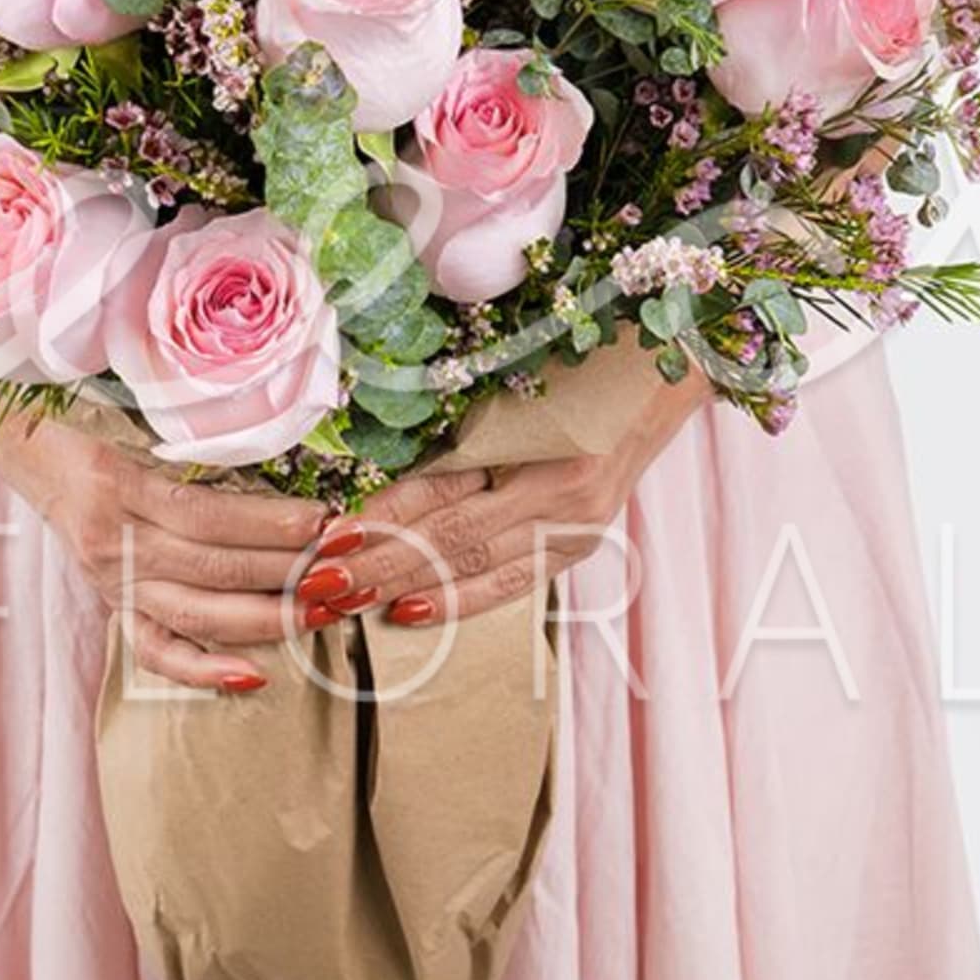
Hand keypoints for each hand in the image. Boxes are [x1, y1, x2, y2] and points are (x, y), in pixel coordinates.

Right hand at [0, 312, 330, 693]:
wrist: (17, 445)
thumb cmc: (86, 422)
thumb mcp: (136, 420)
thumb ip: (195, 445)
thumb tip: (280, 454)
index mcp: (119, 485)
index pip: (209, 516)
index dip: (271, 523)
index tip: (327, 521)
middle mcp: (111, 541)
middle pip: (211, 569)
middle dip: (286, 573)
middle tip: (344, 570)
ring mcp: (108, 580)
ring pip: (194, 613)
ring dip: (265, 619)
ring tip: (321, 613)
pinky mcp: (109, 603)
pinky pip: (155, 651)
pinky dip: (202, 670)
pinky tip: (252, 676)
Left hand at [321, 368, 708, 627]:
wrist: (661, 379)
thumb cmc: (579, 367)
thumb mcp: (513, 386)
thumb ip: (458, 433)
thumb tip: (379, 476)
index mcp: (541, 446)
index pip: (445, 491)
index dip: (384, 516)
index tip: (330, 533)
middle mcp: (561, 496)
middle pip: (452, 539)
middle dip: (380, 564)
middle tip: (319, 584)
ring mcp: (575, 529)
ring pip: (475, 569)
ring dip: (405, 587)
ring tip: (348, 602)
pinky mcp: (579, 548)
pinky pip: (511, 584)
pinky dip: (457, 600)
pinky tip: (410, 612)